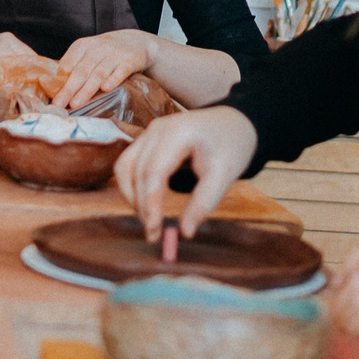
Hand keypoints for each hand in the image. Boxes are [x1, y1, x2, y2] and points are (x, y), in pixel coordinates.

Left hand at [54, 29, 157, 109]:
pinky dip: (113, 79)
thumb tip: (56, 90)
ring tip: (76, 104)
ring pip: (98, 73)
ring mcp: (115, 53)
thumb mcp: (89, 53)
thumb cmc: (107, 53)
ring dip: (86, 89)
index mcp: (83, 45)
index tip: (52, 97)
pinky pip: (121, 71)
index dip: (59, 81)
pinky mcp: (131, 60)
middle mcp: (98, 47)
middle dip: (69, 89)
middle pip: (81, 70)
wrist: (138, 42)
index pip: (68, 64)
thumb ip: (75, 67)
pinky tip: (106, 89)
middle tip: (59, 104)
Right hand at [113, 106, 256, 235]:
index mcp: (178, 132)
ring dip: (131, 196)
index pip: (153, 171)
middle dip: (141, 206)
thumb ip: (204, 202)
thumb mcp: (225, 174)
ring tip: (149, 220)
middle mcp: (157, 129)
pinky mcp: (146, 140)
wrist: (233, 122)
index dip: (150, 203)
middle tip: (154, 235)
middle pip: (135, 171)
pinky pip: (128, 164)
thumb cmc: (231, 146)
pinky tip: (146, 204)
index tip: (155, 231)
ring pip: (124, 167)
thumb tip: (185, 232)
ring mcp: (148, 132)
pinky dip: (132, 186)